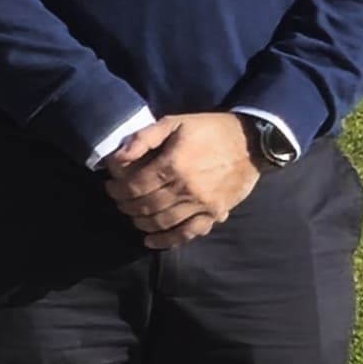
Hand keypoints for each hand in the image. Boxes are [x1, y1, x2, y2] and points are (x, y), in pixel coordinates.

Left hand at [99, 112, 260, 248]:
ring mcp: (201, 204)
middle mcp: (186, 188)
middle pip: (145, 206)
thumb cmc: (209, 130)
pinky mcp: (215, 213)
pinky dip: (167, 240)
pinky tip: (151, 240)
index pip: (134, 186)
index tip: (110, 187)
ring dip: (140, 222)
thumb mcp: (174, 123)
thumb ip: (143, 139)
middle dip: (125, 205)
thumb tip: (116, 159)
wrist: (252, 142)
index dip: (117, 189)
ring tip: (132, 214)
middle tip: (119, 200)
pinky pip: (188, 233)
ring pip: (161, 222)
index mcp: (173, 165)